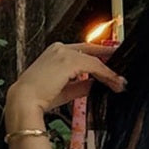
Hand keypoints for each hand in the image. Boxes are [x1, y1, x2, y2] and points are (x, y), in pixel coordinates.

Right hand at [6, 42, 125, 114]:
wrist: (24, 100)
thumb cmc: (40, 98)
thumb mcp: (66, 90)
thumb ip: (82, 85)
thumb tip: (96, 84)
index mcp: (56, 52)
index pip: (83, 52)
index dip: (99, 57)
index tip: (112, 63)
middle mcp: (60, 48)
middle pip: (91, 51)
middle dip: (109, 58)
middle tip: (124, 65)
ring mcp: (64, 52)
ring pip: (95, 60)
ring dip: (110, 73)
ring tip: (121, 84)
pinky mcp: (69, 60)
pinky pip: (94, 66)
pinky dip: (106, 75)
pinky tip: (115, 83)